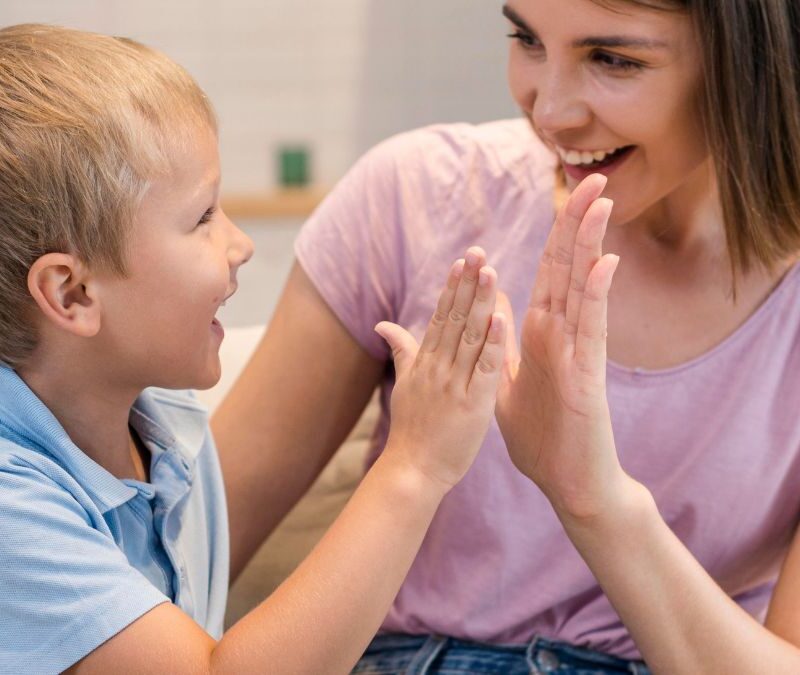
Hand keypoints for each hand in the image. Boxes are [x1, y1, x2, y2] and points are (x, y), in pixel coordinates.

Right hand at [376, 247, 505, 492]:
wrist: (412, 471)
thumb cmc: (412, 429)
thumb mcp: (403, 384)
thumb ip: (400, 349)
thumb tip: (382, 323)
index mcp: (425, 363)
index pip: (440, 317)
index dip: (452, 287)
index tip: (463, 260)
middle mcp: (437, 368)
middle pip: (454, 319)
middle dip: (467, 284)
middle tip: (478, 252)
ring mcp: (454, 385)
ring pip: (469, 337)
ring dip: (480, 303)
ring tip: (490, 272)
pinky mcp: (472, 406)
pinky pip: (484, 370)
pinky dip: (493, 344)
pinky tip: (501, 318)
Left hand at [496, 174, 630, 519]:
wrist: (567, 482)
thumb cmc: (540, 436)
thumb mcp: (504, 381)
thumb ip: (499, 344)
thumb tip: (492, 310)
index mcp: (537, 332)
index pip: (547, 273)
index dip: (555, 234)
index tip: (565, 196)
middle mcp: (559, 333)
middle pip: (567, 268)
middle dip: (577, 223)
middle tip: (591, 179)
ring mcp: (576, 351)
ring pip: (582, 288)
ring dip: (590, 245)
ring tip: (601, 202)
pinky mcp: (587, 375)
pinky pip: (591, 330)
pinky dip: (596, 296)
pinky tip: (603, 263)